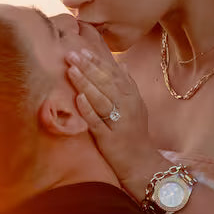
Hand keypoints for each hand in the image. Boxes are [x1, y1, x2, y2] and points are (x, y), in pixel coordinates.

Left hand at [65, 33, 160, 195]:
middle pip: (107, 83)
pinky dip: (89, 110)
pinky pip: (99, 122)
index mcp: (132, 97)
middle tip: (71, 54)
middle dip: (88, 67)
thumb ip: (129, 85)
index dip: (98, 62)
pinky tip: (79, 99)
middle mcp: (127, 107)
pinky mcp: (110, 139)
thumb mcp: (137, 106)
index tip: (83, 50)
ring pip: (102, 99)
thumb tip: (122, 64)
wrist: (142, 163)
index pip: (114, 74)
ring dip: (86, 83)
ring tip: (71, 70)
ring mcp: (119, 122)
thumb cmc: (135, 134)